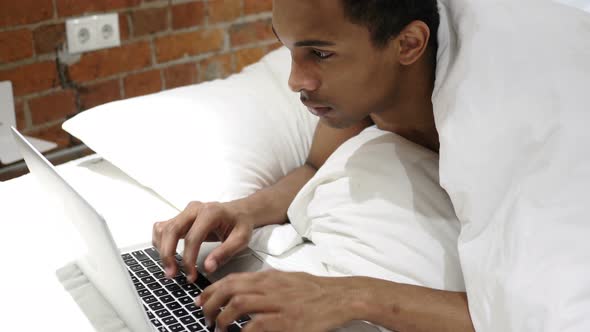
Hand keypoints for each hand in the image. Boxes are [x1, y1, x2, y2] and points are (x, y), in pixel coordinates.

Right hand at [152, 201, 254, 281]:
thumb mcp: (241, 239)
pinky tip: (168, 255)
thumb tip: (208, 267)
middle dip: (168, 254)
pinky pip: (163, 227)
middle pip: (171, 230)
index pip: (192, 237)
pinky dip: (160, 242)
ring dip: (162, 249)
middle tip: (171, 274)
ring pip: (164, 228)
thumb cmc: (240, 224)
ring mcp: (185, 211)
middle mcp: (194, 209)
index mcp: (210, 212)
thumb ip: (225, 252)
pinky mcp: (180, 216)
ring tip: (169, 268)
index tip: (190, 275)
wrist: (240, 211)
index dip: (188, 259)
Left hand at [196, 270, 358, 331]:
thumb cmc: (315, 291)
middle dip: (211, 303)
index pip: (232, 279)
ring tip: (219, 328)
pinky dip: (243, 331)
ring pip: (239, 304)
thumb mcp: (287, 280)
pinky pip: (257, 325)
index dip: (211, 290)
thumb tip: (243, 293)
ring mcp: (278, 303)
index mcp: (269, 277)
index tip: (201, 300)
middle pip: (230, 289)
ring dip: (223, 318)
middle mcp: (270, 286)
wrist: (341, 297)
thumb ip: (265, 285)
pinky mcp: (286, 320)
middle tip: (206, 317)